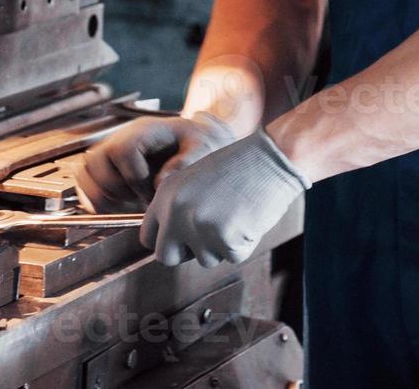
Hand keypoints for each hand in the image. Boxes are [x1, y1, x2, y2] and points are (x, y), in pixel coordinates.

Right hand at [77, 112, 235, 212]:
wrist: (196, 141)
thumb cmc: (199, 143)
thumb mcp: (202, 148)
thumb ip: (185, 162)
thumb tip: (160, 181)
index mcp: (143, 130)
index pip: (121, 151)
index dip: (134, 178)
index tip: (152, 193)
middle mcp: (119, 137)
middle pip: (94, 163)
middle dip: (116, 190)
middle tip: (140, 199)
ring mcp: (108, 151)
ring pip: (84, 175)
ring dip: (104, 196)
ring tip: (131, 201)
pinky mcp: (105, 166)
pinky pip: (85, 183)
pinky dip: (98, 199)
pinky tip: (123, 203)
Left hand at [140, 128, 309, 267]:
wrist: (271, 158)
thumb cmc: (239, 167)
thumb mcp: (195, 180)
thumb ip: (178, 208)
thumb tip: (173, 241)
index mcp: (166, 195)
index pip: (148, 237)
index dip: (166, 242)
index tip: (179, 241)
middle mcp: (177, 213)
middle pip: (166, 257)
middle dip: (186, 253)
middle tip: (208, 236)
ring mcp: (200, 228)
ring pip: (204, 259)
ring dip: (220, 246)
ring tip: (235, 214)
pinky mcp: (226, 241)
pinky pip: (232, 257)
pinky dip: (243, 245)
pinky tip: (249, 218)